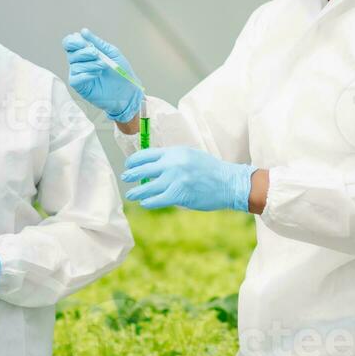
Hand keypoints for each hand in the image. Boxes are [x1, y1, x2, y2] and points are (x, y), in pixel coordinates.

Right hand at [63, 28, 143, 122]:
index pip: (70, 44)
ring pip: (74, 65)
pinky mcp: (80, 87)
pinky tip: (97, 74)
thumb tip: (84, 31)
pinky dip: (86, 74)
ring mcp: (79, 75)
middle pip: (71, 53)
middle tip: (97, 54)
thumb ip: (97, 42)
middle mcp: (79, 63)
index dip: (72, 41)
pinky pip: (75, 78)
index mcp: (85, 53)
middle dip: (84, 52)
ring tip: (103, 66)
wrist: (128, 91)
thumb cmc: (121, 73)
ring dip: (90, 64)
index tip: (82, 41)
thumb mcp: (111, 52)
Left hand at [120, 147, 255, 211]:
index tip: (129, 164)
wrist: (228, 182)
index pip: (146, 154)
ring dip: (136, 192)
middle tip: (126, 177)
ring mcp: (174, 180)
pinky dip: (148, 202)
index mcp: (174, 152)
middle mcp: (172, 164)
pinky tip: (145, 203)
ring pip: (147, 187)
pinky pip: (156, 200)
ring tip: (131, 194)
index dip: (134, 161)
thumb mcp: (190, 156)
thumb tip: (154, 165)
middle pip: (142, 170)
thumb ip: (173, 159)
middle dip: (131, 174)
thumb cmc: (211, 170)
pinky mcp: (178, 195)